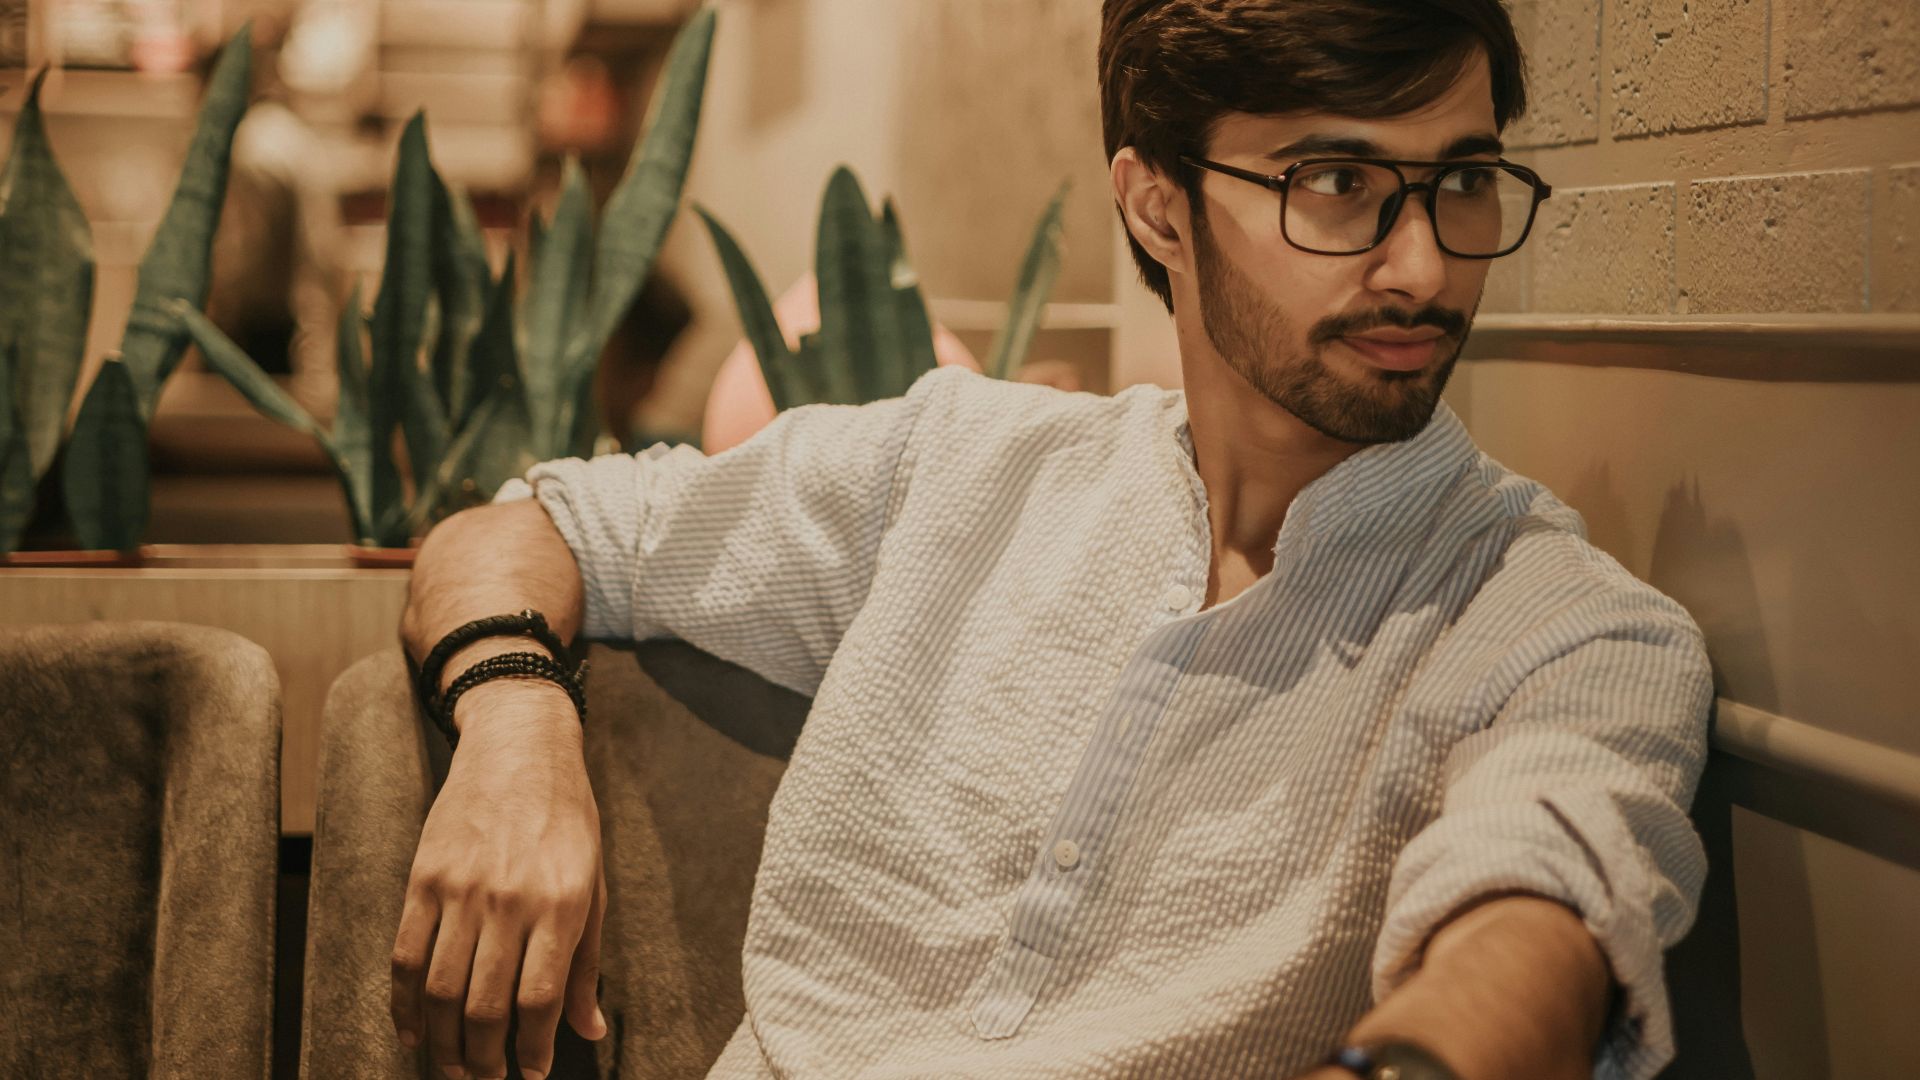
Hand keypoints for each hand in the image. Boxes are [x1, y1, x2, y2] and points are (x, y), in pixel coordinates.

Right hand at [391, 684, 606, 1079]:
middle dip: (483, 1059)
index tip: (531, 1074)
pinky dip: (405, 1003)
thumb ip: (587, 963)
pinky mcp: (423, 877)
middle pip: (485, 1004)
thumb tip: (590, 1032)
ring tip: (451, 1069)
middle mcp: (510, 899)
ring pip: (441, 989)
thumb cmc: (568, 820)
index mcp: (562, 903)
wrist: (520, 747)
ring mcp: (461, 888)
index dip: (534, 1048)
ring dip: (442, 1043)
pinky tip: (413, 1032)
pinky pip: (405, 955)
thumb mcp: (595, 885)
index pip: (539, 998)